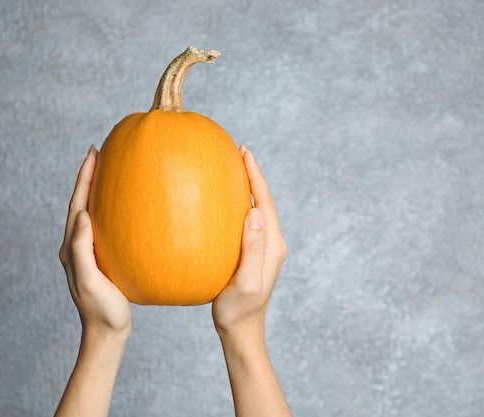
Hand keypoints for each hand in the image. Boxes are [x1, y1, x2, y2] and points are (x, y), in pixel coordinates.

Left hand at [59, 146, 131, 339]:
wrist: (107, 332)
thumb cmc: (101, 310)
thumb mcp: (90, 281)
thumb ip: (82, 250)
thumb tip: (82, 215)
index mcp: (71, 248)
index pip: (76, 205)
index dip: (83, 178)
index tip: (93, 153)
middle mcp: (75, 246)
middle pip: (80, 203)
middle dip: (88, 177)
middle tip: (100, 154)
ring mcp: (87, 252)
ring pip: (89, 212)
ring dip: (96, 190)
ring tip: (108, 172)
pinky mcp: (99, 258)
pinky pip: (101, 225)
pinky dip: (107, 208)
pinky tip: (120, 206)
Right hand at [211, 146, 291, 416]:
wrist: (241, 331)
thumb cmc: (239, 310)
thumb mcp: (246, 281)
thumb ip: (252, 248)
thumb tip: (252, 212)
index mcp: (272, 244)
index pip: (264, 202)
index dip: (255, 176)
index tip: (244, 152)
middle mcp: (271, 242)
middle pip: (262, 201)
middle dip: (252, 175)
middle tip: (236, 152)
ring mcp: (262, 248)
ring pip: (255, 209)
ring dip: (246, 188)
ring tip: (230, 169)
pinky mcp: (251, 253)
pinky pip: (246, 221)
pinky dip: (238, 204)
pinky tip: (223, 202)